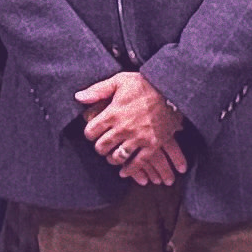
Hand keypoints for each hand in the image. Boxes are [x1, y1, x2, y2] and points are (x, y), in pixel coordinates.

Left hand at [76, 70, 186, 187]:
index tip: (93, 133)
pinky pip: (138, 163)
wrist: (172, 89)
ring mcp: (138, 138)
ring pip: (117, 157)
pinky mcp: (152, 144)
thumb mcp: (119, 81)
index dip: (90, 133)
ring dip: (112, 158)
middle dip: (100, 147)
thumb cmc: (145, 84)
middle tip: (102, 145)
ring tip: (112, 155)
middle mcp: (123, 128)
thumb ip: (97, 90)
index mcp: (113, 113)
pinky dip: (129, 170)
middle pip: (102, 147)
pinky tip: (124, 171)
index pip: (91, 132)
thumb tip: (78, 97)